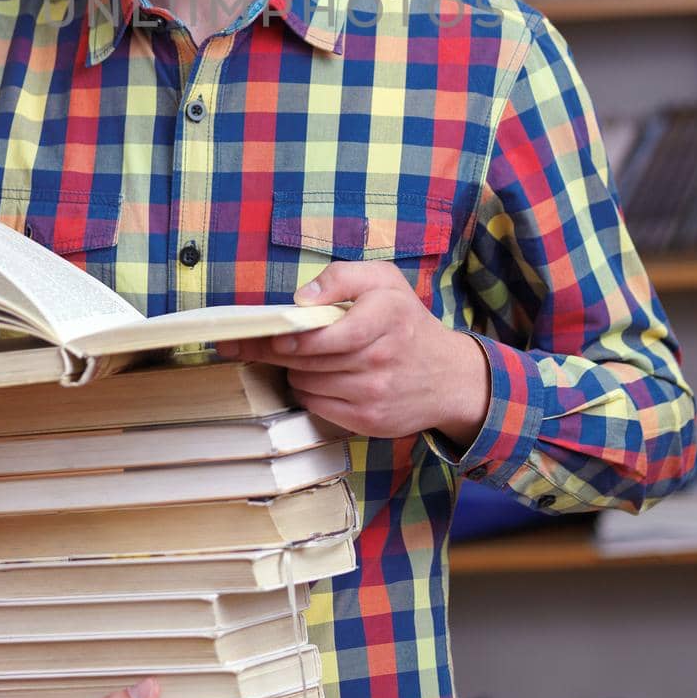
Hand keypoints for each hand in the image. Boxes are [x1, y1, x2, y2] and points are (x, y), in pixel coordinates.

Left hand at [217, 262, 491, 444]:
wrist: (448, 377)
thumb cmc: (406, 322)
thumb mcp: (384, 280)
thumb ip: (342, 277)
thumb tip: (301, 299)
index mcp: (385, 315)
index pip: (324, 333)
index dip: (290, 335)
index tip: (267, 334)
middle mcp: (381, 356)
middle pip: (306, 358)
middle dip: (275, 349)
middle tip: (248, 344)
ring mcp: (374, 392)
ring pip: (305, 382)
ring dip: (294, 368)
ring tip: (302, 356)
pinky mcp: (368, 421)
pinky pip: (316, 405)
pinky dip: (308, 391)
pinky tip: (319, 377)